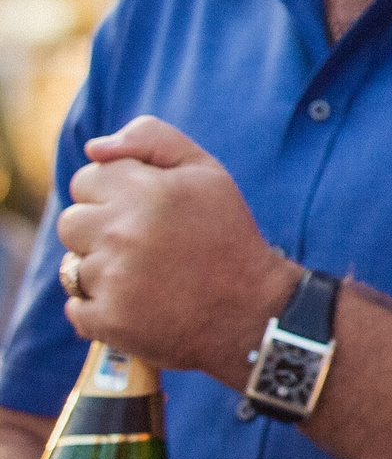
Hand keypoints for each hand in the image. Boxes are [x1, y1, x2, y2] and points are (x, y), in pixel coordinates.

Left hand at [56, 117, 298, 378]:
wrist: (253, 311)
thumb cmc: (227, 235)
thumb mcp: (206, 172)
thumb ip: (152, 138)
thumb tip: (94, 148)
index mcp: (146, 190)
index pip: (86, 180)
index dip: (115, 194)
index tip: (145, 212)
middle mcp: (124, 232)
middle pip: (71, 222)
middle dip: (100, 231)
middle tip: (145, 246)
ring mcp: (113, 279)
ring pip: (73, 266)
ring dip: (103, 271)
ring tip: (147, 277)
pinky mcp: (109, 319)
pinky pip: (77, 307)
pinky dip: (102, 309)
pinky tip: (140, 306)